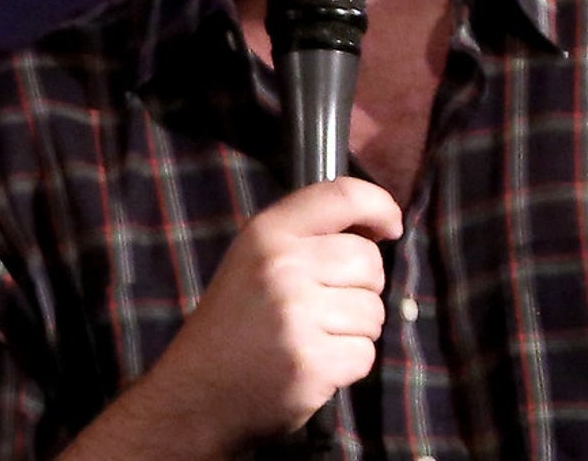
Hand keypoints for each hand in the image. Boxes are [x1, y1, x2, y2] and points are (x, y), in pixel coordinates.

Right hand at [131, 176, 402, 454]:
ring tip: (316, 337)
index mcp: (268, 233)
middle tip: (328, 306)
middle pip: (370, 261)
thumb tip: (380, 224)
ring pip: (374, 312)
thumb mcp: (256, 259)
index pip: (343, 195)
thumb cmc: (236, 321)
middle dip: (363, 286)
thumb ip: (308, 235)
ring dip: (356, 329)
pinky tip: (317, 364)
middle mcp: (283, 267)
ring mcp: (297, 316)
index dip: (381, 206)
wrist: (197, 392)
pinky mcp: (312, 362)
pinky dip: (349, 364)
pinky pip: (365, 354)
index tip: (391, 227)